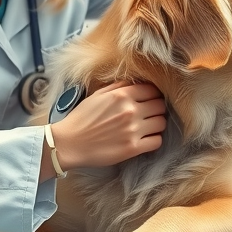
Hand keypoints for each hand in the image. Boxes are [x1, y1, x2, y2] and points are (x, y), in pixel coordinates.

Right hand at [49, 81, 165, 170]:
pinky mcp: (132, 148)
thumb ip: (119, 86)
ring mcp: (133, 130)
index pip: (153, 90)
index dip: (152, 95)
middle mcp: (130, 111)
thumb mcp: (98, 95)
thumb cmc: (82, 118)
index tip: (149, 100)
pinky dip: (154, 140)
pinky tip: (145, 139)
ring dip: (156, 124)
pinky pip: (156, 141)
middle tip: (148, 114)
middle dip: (156, 109)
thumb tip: (136, 82)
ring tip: (147, 127)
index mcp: (122, 95)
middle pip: (160, 106)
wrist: (69, 143)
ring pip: (161, 123)